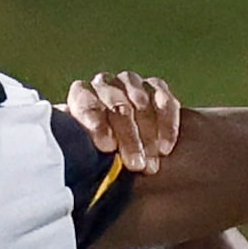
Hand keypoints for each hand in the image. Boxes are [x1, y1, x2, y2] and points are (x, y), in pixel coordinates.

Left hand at [66, 71, 183, 174]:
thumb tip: (81, 163)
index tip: (107, 146)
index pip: (86, 102)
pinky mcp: (157, 89)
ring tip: (151, 162)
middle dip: (128, 137)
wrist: (115, 147)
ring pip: (141, 102)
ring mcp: (132, 84)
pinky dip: (168, 125)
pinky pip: (165, 102)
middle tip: (135, 164)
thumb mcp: (81, 153)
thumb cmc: (93, 154)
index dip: (96, 123)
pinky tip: (165, 148)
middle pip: (117, 104)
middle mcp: (106, 84)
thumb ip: (80, 152)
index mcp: (81, 96)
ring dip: (148, 134)